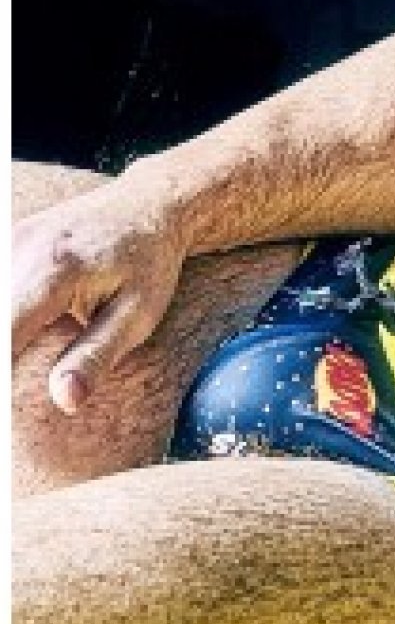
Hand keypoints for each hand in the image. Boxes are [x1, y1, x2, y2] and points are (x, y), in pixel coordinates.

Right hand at [12, 179, 185, 413]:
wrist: (149, 205)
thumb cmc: (150, 264)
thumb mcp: (138, 316)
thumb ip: (97, 357)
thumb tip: (66, 400)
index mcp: (52, 274)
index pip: (3, 336)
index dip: (2, 378)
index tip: (11, 418)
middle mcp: (19, 251)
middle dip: (7, 359)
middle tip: (35, 386)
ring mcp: (9, 242)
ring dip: (10, 335)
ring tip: (40, 353)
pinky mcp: (7, 241)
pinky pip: (2, 286)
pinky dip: (9, 313)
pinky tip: (25, 332)